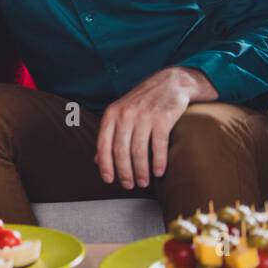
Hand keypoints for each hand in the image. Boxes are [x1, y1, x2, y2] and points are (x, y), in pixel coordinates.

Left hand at [95, 67, 217, 189]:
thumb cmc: (142, 102)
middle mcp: (125, 115)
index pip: (103, 145)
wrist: (170, 82)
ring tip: (144, 182)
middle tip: (129, 185)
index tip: (109, 180)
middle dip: (124, 172)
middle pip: (121, 151)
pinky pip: (158, 145)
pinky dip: (159, 161)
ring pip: (139, 151)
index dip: (105, 165)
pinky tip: (159, 172)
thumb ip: (109, 135)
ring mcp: (144, 116)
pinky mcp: (163, 118)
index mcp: (111, 115)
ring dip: (141, 171)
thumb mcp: (121, 114)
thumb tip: (97, 160)